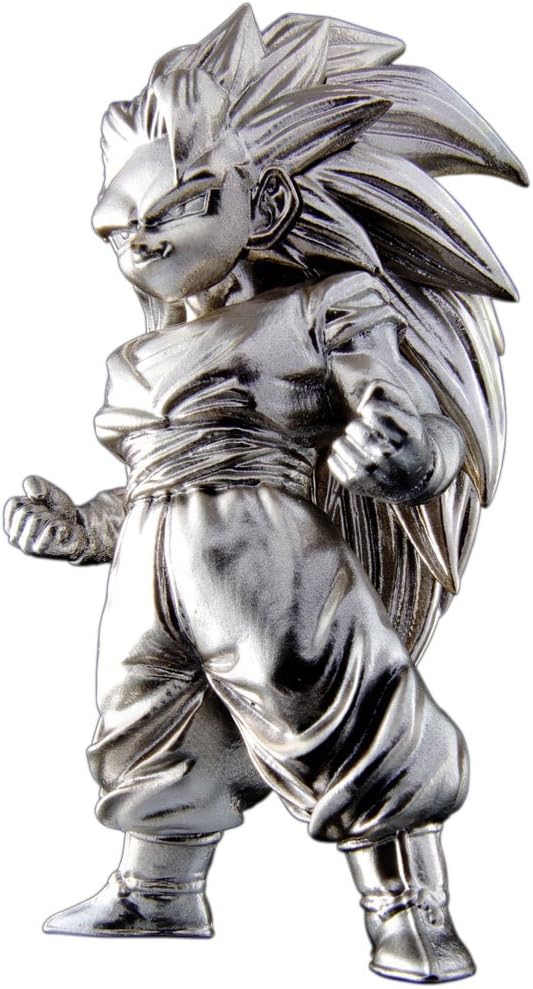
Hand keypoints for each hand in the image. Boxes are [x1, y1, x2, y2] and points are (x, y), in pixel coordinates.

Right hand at [4, 475, 87, 559]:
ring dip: (52, 517)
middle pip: (26, 511)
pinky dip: (61, 523)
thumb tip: (35, 495)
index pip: (14, 503)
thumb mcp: (46, 490)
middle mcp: (15, 539)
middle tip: (51, 517)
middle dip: (43, 509)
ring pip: (36, 518)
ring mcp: (28, 547)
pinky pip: (51, 527)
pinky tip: (64, 531)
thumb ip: (34, 483)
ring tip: (57, 524)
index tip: (40, 507)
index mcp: (11, 524)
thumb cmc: (58, 509)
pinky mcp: (44, 551)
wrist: (81, 526)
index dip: (32, 500)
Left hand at [328, 380, 433, 501]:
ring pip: (341, 443)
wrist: (416, 476)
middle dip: (357, 425)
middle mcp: (391, 456)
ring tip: (361, 445)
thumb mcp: (406, 407)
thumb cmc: (406, 433)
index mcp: (408, 434)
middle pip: (355, 428)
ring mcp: (374, 473)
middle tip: (367, 431)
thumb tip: (362, 404)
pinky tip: (355, 457)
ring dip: (347, 439)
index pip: (373, 411)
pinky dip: (339, 454)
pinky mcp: (357, 485)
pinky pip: (333, 459)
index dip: (368, 408)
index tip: (371, 413)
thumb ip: (385, 390)